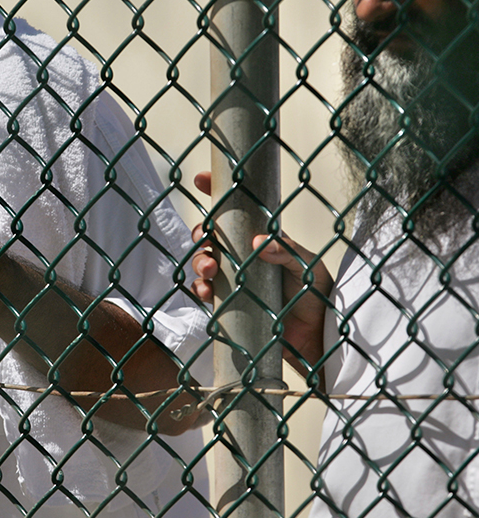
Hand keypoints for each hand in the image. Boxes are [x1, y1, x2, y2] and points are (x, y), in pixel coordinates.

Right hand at [190, 171, 331, 370]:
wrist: (317, 338)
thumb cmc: (317, 295)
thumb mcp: (308, 266)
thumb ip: (286, 251)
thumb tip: (256, 243)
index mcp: (263, 239)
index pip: (238, 210)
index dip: (218, 192)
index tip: (202, 178)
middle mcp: (244, 256)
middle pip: (212, 235)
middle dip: (202, 232)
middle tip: (206, 237)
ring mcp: (234, 279)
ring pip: (203, 261)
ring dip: (199, 261)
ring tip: (209, 270)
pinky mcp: (228, 304)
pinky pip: (204, 291)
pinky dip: (200, 289)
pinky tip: (206, 292)